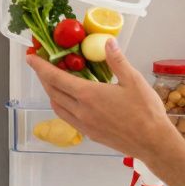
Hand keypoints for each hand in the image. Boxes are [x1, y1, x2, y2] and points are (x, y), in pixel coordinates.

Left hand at [25, 38, 183, 163]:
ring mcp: (84, 124)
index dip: (40, 67)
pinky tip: (70, 100)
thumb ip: (117, 60)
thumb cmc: (146, 112)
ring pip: (57, 106)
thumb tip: (107, 43)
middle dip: (43, 77)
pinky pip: (67, 117)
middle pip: (52, 92)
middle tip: (41, 65)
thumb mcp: (133, 80)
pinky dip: (61, 105)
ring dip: (51, 92)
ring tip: (53, 81)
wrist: (153, 143)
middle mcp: (81, 111)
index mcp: (88, 95)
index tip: (31, 58)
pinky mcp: (90, 134)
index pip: (56, 78)